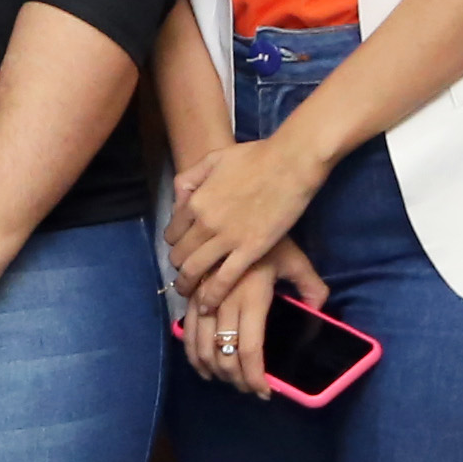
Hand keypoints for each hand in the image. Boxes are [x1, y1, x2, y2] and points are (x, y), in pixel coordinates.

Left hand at [163, 121, 331, 314]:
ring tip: (188, 293)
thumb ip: (191, 177)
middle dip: (179, 266)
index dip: (175, 243)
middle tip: (184, 273)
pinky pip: (223, 279)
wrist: (290, 163)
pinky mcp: (250, 251)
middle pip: (180, 254)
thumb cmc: (255, 157)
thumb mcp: (213, 159)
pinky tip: (206, 304)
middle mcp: (205, 223)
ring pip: (195, 270)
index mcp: (195, 201)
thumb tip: (180, 196)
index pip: (172, 232)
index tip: (181, 249)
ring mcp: (227, 238)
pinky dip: (211, 295)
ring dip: (187, 284)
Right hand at [179, 238, 332, 401]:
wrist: (232, 207)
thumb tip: (319, 310)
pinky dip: (192, 351)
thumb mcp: (295, 259)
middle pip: (223, 353)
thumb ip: (310, 287)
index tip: (263, 392)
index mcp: (251, 297)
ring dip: (213, 370)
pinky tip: (202, 364)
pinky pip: (186, 329)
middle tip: (248, 389)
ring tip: (227, 380)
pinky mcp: (191, 292)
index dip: (254, 376)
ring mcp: (204, 297)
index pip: (249, 348)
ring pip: (201, 346)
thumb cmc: (268, 234)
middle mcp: (224, 301)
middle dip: (235, 379)